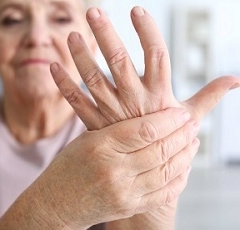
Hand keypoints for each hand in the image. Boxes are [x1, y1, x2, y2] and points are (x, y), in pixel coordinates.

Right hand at [33, 108, 197, 228]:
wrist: (57, 203)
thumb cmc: (70, 165)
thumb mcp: (88, 138)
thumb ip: (118, 130)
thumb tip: (151, 120)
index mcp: (101, 146)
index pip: (145, 130)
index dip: (168, 120)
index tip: (181, 112)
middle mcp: (114, 170)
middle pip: (159, 149)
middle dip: (182, 134)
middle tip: (193, 123)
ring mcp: (124, 192)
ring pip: (166, 170)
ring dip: (185, 154)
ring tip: (193, 141)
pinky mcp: (130, 206)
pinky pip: (164, 192)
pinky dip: (179, 177)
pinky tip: (185, 165)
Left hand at [50, 7, 239, 129]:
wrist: (148, 172)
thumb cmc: (169, 140)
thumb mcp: (191, 117)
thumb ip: (209, 96)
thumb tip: (236, 79)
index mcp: (158, 96)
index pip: (156, 55)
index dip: (148, 32)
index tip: (137, 10)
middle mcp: (134, 101)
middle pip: (119, 62)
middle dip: (107, 35)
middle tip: (94, 12)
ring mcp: (112, 113)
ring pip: (94, 80)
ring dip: (82, 57)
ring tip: (71, 35)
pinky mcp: (96, 124)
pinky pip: (77, 103)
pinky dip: (64, 85)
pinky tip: (53, 67)